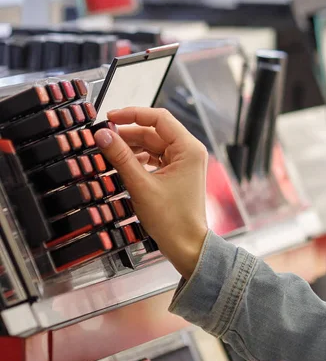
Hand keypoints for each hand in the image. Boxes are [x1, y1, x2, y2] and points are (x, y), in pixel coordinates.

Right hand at [94, 107, 208, 278]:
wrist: (186, 246)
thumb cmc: (173, 221)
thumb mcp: (141, 186)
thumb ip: (121, 157)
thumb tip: (103, 135)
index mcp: (188, 149)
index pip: (159, 118)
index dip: (133, 114)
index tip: (111, 118)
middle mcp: (189, 152)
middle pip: (154, 132)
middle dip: (128, 134)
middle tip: (103, 138)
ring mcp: (183, 163)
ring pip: (153, 145)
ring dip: (131, 148)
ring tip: (108, 153)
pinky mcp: (176, 174)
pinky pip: (155, 159)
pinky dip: (138, 160)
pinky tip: (122, 165)